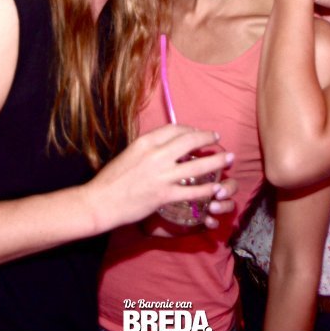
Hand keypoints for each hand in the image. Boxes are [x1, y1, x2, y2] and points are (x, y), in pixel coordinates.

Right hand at [85, 126, 233, 231]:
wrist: (101, 201)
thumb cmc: (111, 179)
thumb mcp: (129, 154)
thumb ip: (148, 149)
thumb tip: (165, 148)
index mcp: (145, 142)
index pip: (174, 129)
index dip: (190, 129)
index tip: (197, 133)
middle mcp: (156, 155)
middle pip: (190, 140)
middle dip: (207, 138)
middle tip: (218, 139)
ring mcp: (162, 175)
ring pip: (198, 166)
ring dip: (217, 161)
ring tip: (228, 158)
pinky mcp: (165, 195)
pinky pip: (193, 191)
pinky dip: (207, 189)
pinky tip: (216, 188)